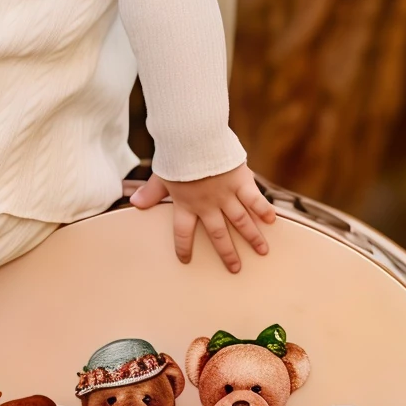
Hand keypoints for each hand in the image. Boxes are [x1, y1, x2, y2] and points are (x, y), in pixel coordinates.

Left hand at [128, 163, 276, 272]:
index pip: (183, 233)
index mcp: (186, 204)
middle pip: (218, 234)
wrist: (193, 137)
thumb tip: (134, 203)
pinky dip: (263, 210)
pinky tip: (272, 220)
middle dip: (228, 253)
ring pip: (241, 221)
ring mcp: (226, 194)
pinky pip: (254, 199)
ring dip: (253, 237)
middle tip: (236, 268)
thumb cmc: (176, 155)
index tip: (185, 260)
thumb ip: (151, 192)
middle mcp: (207, 205)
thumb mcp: (160, 175)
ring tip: (263, 251)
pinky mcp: (240, 181)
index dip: (183, 247)